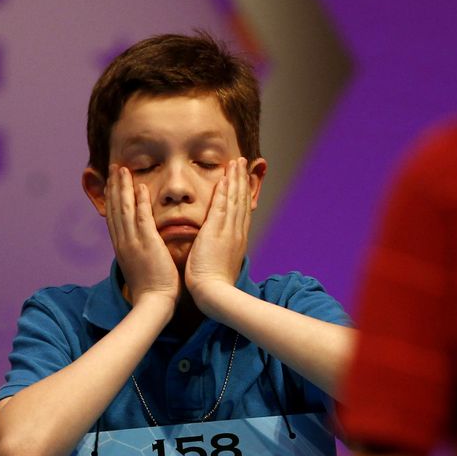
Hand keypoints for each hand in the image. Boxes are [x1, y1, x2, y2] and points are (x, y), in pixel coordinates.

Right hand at [105, 165, 178, 311]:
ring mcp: (133, 243)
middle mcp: (123, 242)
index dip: (112, 198)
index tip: (112, 182)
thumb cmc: (152, 289)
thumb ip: (140, 252)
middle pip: (115, 209)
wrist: (153, 304)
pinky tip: (141, 187)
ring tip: (123, 169)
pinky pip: (142, 219)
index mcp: (122, 247)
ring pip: (125, 209)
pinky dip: (140, 202)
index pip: (114, 217)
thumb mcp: (140, 266)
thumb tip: (143, 245)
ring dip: (124, 187)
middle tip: (114, 168)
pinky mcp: (147, 245)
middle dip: (114, 186)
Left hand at [184, 157, 249, 316]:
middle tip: (242, 162)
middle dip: (242, 180)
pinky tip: (225, 177)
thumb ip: (220, 252)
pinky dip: (224, 191)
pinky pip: (222, 206)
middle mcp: (237, 232)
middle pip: (242, 200)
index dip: (242, 193)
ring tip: (236, 162)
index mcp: (237, 240)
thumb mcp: (221, 264)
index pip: (241, 211)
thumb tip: (219, 248)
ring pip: (234, 199)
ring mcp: (229, 231)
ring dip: (235, 179)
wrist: (214, 293)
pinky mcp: (217, 232)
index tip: (241, 179)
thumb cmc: (214, 284)